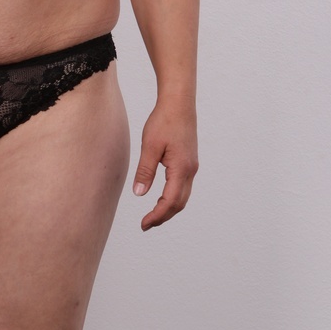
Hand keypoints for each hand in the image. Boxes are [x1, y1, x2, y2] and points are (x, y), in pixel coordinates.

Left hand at [132, 99, 197, 230]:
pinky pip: (182, 187)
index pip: (170, 202)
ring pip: (182, 196)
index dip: (157, 216)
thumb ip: (145, 171)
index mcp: (181, 169)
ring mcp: (192, 167)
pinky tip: (160, 198)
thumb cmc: (163, 121)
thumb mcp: (150, 147)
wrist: (179, 104)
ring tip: (152, 216)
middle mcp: (190, 171)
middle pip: (179, 203)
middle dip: (163, 216)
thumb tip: (139, 194)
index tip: (144, 224)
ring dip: (168, 208)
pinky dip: (172, 198)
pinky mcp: (189, 162)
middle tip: (146, 225)